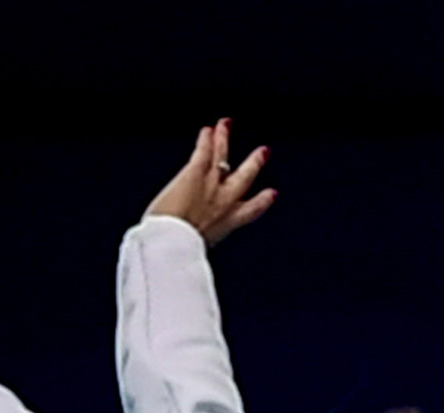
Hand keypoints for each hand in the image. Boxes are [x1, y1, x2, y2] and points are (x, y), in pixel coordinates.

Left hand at [145, 120, 276, 245]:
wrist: (172, 243)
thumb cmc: (177, 250)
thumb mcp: (194, 251)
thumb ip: (197, 245)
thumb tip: (182, 256)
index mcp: (227, 223)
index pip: (251, 210)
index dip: (263, 201)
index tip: (271, 193)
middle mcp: (224, 201)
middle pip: (244, 177)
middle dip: (254, 163)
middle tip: (263, 151)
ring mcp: (211, 185)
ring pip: (222, 156)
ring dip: (224, 138)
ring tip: (226, 124)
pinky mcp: (194, 174)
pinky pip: (203, 152)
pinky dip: (206, 139)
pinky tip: (208, 129)